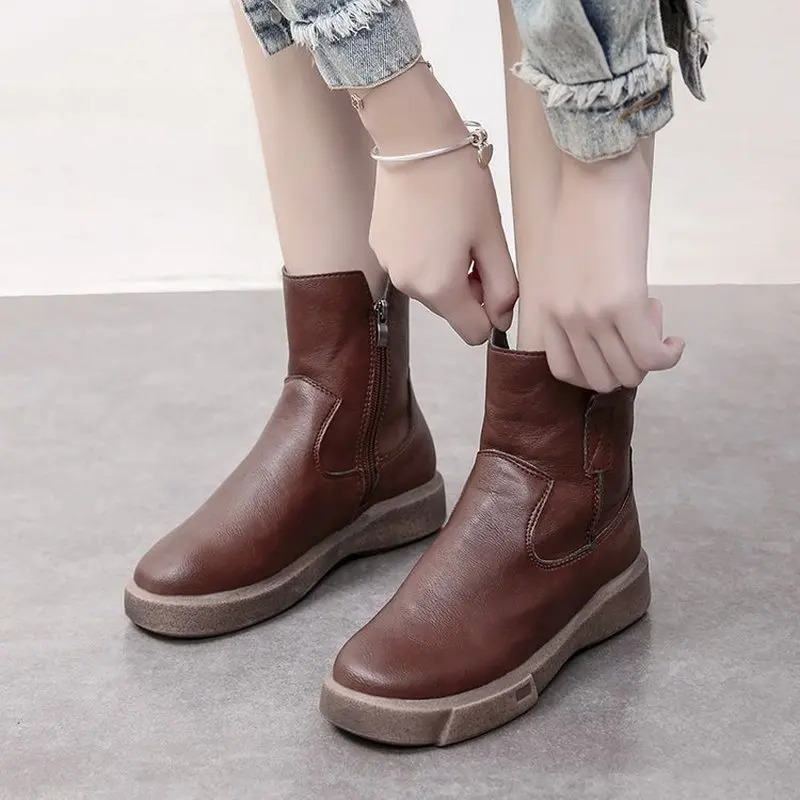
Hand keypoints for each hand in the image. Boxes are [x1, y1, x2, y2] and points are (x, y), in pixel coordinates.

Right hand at [359, 64, 517, 344]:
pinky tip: (430, 221)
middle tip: (476, 244)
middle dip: (467, 287)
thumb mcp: (493, 237)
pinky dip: (424, 255)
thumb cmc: (460, 184)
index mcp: (439, 288)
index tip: (495, 279)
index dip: (490, 312)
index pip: (472, 333)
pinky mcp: (379, 248)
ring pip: (430, 288)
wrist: (414, 139)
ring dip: (446, 271)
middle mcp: (409, 286)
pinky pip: (411, 267)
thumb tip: (501, 320)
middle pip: (450, 310)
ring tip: (452, 229)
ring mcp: (389, 268)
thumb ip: (503, 287)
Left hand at [538, 144, 684, 391]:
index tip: (613, 343)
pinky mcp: (622, 302)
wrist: (594, 169)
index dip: (597, 366)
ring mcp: (590, 314)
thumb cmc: (579, 207)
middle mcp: (562, 319)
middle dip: (626, 364)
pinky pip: (650, 356)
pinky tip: (675, 338)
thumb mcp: (557, 264)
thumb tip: (597, 323)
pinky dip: (668, 356)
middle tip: (639, 328)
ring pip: (627, 373)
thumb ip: (568, 299)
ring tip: (653, 319)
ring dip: (647, 357)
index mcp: (543, 310)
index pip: (565, 371)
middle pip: (599, 379)